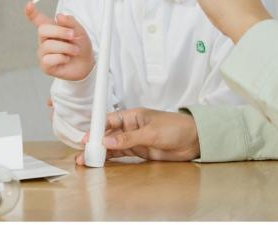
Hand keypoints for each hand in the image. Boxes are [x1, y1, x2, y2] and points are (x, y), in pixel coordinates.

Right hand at [24, 2, 93, 80]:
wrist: (87, 64)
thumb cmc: (81, 46)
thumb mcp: (80, 31)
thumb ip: (70, 22)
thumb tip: (59, 16)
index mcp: (51, 28)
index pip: (38, 19)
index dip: (31, 12)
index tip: (29, 4)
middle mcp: (44, 40)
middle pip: (42, 30)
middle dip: (60, 31)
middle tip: (72, 36)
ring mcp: (43, 53)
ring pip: (48, 45)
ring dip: (66, 47)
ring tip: (74, 50)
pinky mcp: (45, 65)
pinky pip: (48, 59)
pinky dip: (61, 58)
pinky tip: (66, 59)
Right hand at [74, 108, 199, 164]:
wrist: (195, 140)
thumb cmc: (176, 127)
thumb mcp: (152, 132)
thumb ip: (130, 138)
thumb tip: (108, 142)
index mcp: (133, 116)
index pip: (109, 120)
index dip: (96, 128)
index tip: (86, 138)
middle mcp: (131, 127)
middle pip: (108, 135)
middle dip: (95, 143)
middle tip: (83, 153)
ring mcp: (134, 140)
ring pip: (112, 146)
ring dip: (100, 153)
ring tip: (86, 161)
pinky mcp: (139, 151)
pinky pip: (121, 154)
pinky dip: (111, 158)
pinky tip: (101, 162)